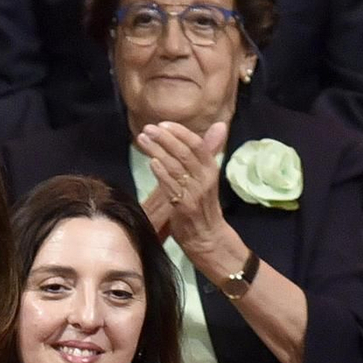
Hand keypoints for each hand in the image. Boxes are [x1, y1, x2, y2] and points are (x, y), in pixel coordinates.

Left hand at [136, 119, 231, 266]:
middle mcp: (205, 179)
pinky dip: (161, 172)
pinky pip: (171, 186)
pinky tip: (151, 162)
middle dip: (165, 138)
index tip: (162, 123)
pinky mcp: (185, 207)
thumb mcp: (206, 176)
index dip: (180, 132)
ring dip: (157, 151)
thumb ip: (206, 152)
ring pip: (176, 166)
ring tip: (143, 140)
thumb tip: (219, 125)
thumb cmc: (203, 206)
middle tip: (147, 129)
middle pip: (185, 152)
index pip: (197, 144)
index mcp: (211, 169)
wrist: (208, 238)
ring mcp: (195, 193)